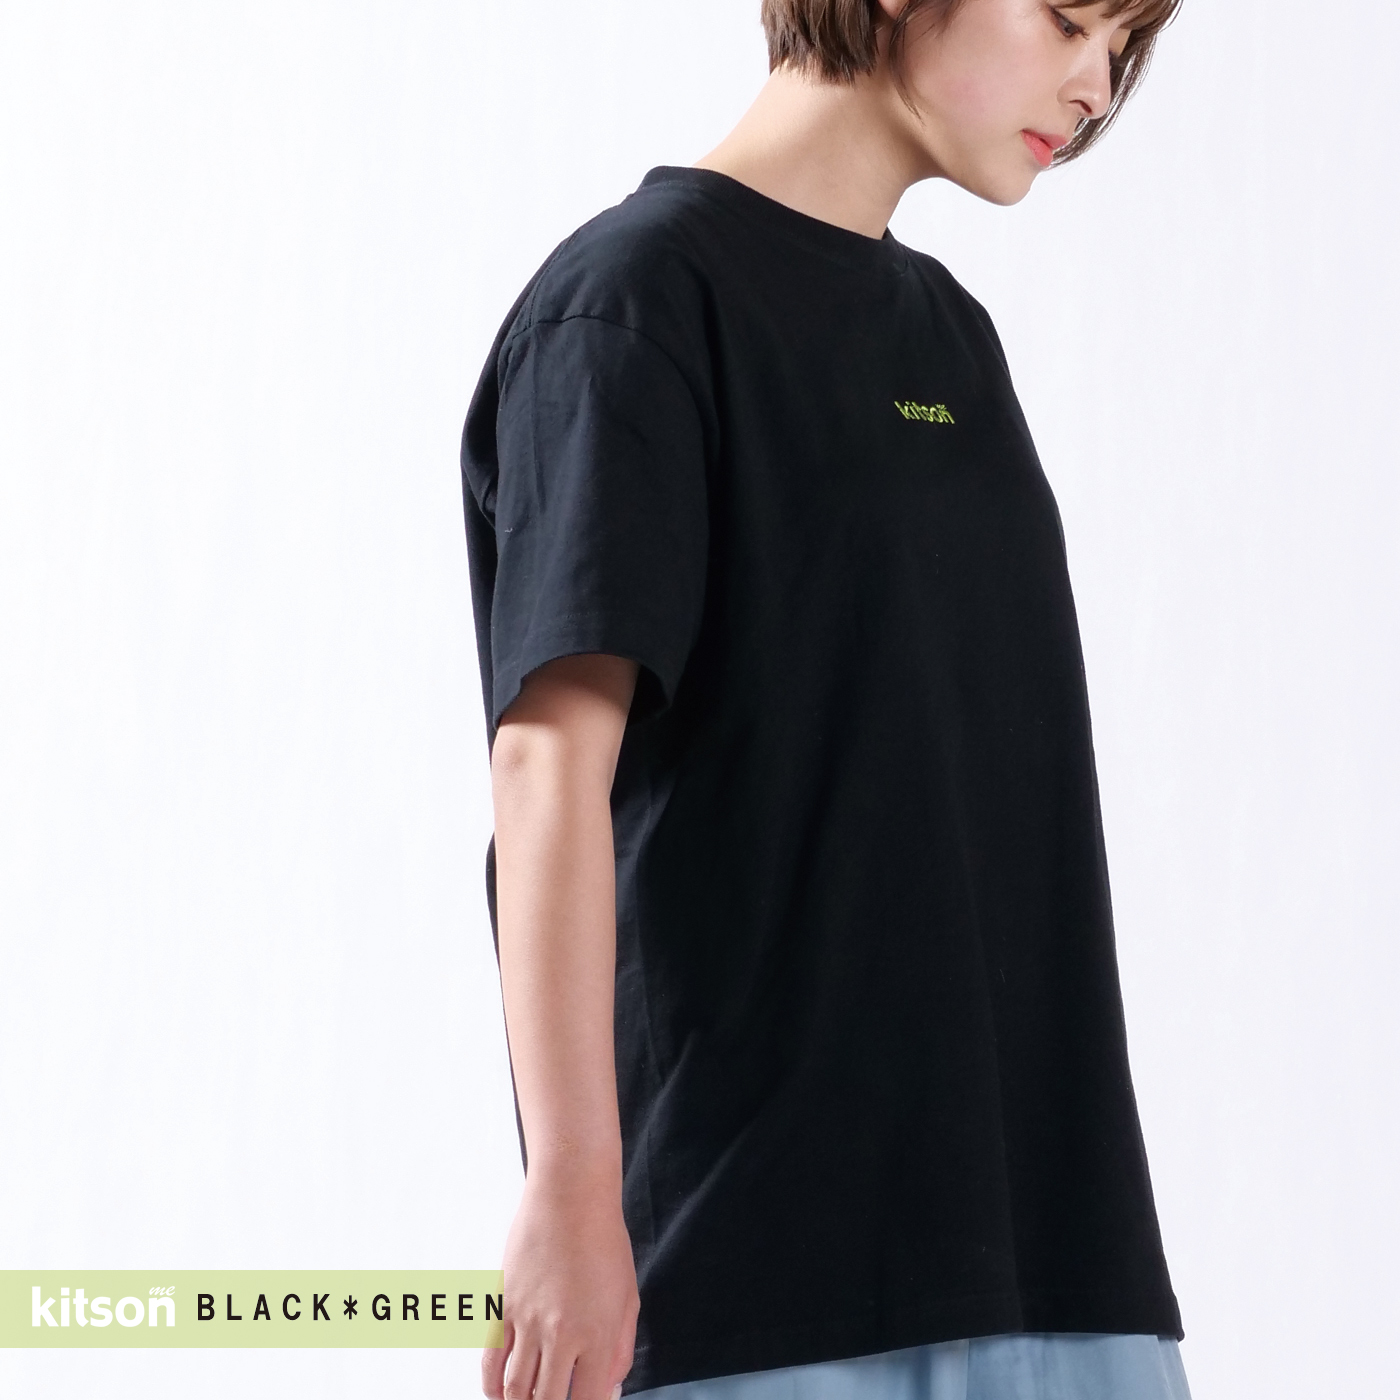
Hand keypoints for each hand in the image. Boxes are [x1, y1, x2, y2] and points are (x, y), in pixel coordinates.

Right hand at [482, 1167, 638, 1399]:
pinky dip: (492, 1385)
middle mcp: (561, 1334)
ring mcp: (528, 1321)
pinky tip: (498, 1393)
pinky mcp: (503, 1305)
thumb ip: (620, 1350)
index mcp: (598, 1335)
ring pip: (515, 1388)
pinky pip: (491, 1360)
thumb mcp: (628, 1297)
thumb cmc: (604, 1240)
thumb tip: (609, 1389)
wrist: (570, 1196)